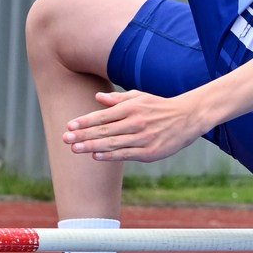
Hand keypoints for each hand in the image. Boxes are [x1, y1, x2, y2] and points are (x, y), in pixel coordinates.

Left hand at [64, 89, 208, 162]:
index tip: (69, 126)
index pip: (103, 116)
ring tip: (75, 149)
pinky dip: (109, 156)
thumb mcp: (140, 97)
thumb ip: (118, 99)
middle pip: (104, 130)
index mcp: (132, 108)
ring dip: (91, 147)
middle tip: (65, 139)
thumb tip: (98, 97)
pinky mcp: (150, 152)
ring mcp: (143, 138)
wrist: (187, 118)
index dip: (85, 121)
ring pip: (112, 144)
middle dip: (83, 135)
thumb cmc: (160, 107)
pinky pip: (125, 154)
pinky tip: (96, 156)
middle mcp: (136, 122)